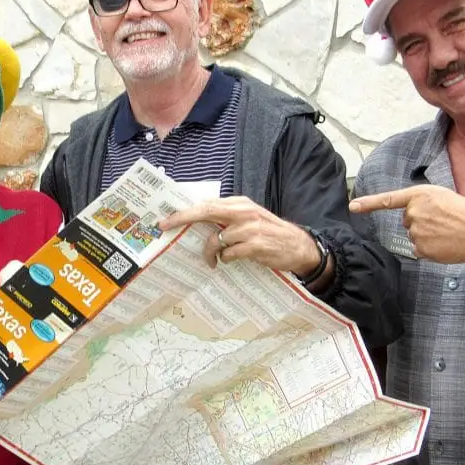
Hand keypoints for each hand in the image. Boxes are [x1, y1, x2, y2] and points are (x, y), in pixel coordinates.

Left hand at [160, 197, 320, 274]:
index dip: (185, 211)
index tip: (166, 218)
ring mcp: (251, 228)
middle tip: (165, 227)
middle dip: (183, 219)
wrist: (298, 246)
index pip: (207, 204)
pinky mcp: (256, 245)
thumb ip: (226, 217)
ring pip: (216, 239)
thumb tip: (196, 220)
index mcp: (240, 204)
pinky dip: (226, 259)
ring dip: (211, 252)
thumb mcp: (248, 219)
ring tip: (214, 260)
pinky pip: (230, 253)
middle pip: (206, 212)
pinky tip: (229, 261)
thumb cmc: (269, 234)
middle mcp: (244, 212)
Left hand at [349, 184, 464, 263]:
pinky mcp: (420, 249)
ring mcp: (415, 232)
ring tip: (448, 232)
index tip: (352, 206)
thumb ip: (423, 202)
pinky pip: (419, 249)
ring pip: (414, 234)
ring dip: (427, 234)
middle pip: (407, 220)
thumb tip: (412, 214)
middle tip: (444, 221)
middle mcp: (413, 212)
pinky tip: (445, 244)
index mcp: (419, 195)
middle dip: (422, 221)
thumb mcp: (444, 196)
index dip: (368, 203)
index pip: (388, 199)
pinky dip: (430, 248)